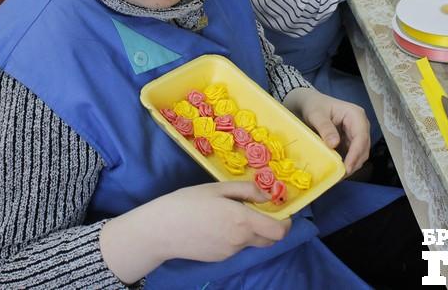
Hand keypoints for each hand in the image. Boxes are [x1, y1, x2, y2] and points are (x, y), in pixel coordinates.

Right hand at [100, 182, 290, 283]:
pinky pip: (236, 247)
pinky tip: (216, 226)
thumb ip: (245, 190)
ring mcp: (230, 252)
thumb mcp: (217, 188)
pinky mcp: (219, 258)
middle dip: (271, 228)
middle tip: (259, 212)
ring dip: (250, 231)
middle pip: (269, 240)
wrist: (161, 230)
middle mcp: (240, 240)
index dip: (286, 223)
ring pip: (251, 242)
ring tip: (229, 215)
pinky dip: (235, 237)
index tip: (283, 213)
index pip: (279, 231)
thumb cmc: (187, 202)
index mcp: (243, 220)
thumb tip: (265, 196)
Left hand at [283, 87, 369, 174]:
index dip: (355, 154)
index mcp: (356, 115)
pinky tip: (337, 170)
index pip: (361, 137)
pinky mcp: (351, 141)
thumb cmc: (314, 106)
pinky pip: (352, 155)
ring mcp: (357, 134)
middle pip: (363, 148)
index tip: (347, 168)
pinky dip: (346, 163)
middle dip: (353, 163)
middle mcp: (360, 125)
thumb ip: (325, 128)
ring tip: (337, 176)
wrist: (310, 103)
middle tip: (340, 176)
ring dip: (350, 165)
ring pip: (359, 154)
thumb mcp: (316, 115)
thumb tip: (334, 144)